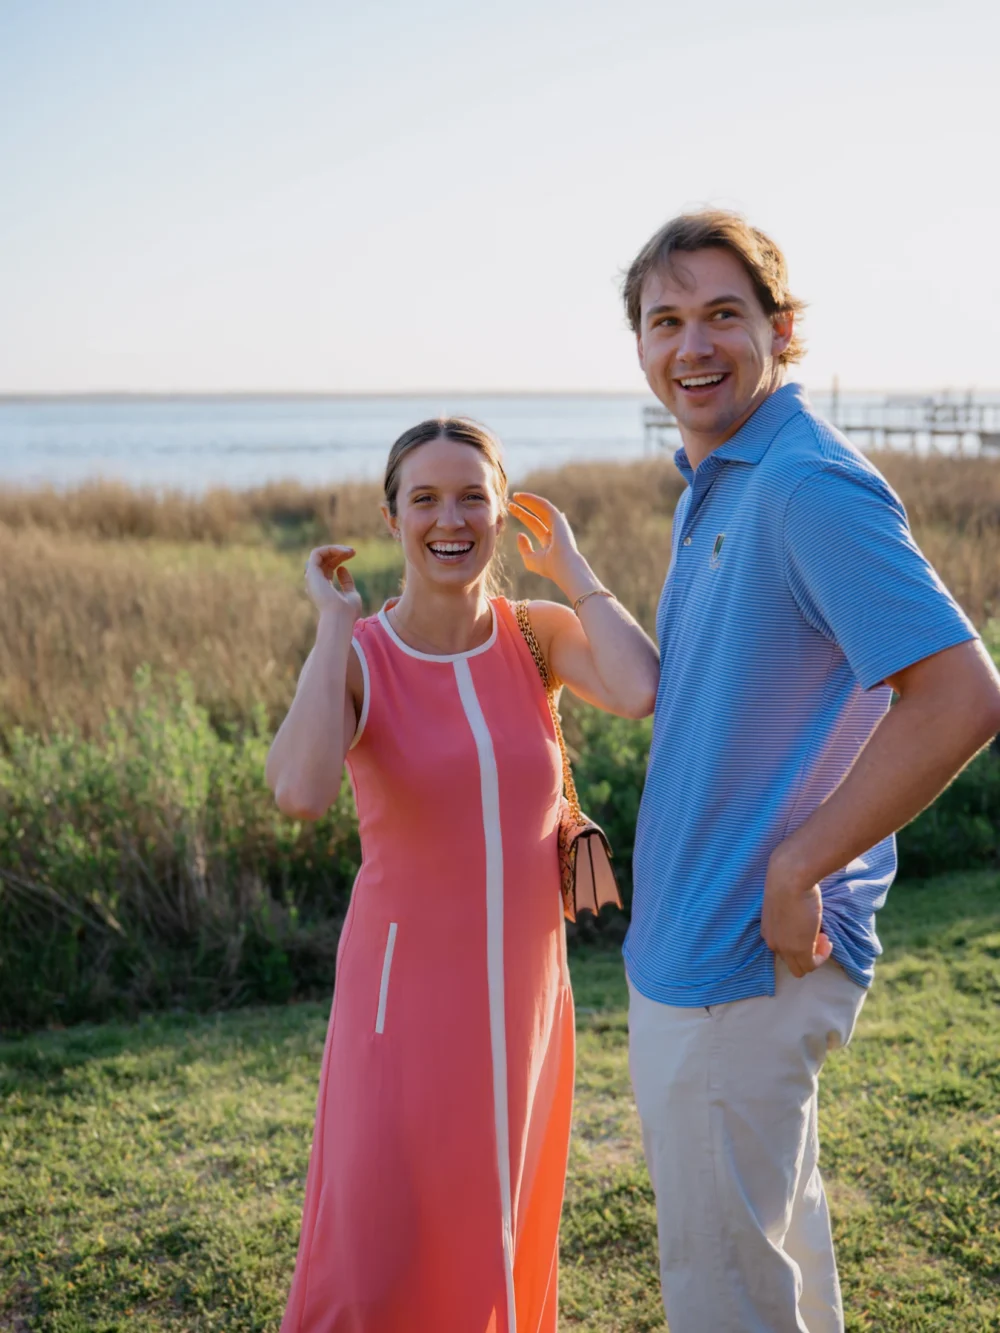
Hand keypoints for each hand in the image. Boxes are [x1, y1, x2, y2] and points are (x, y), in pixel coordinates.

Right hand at [304, 545, 361, 619]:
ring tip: (349, 551)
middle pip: (323, 560)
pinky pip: (316, 553)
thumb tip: (341, 568)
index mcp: (323, 589)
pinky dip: (329, 549)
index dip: (339, 559)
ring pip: (319, 555)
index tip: (353, 554)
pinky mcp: (311, 572)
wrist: (340, 617)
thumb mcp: (351, 595)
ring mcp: (312, 578)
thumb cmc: (347, 611)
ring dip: (334, 549)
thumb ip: (346, 583)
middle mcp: (315, 583)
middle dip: (338, 552)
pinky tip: (342, 551)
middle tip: (353, 551)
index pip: (328, 568)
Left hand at [510, 492, 596, 600]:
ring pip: (541, 508)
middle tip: (510, 503)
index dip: (523, 517)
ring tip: (515, 496)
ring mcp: (558, 524)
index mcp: (550, 541)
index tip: (512, 511)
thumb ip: (524, 548)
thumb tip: (520, 534)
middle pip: (537, 516)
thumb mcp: (530, 559)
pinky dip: (533, 500)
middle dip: (524, 509)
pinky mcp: (558, 518)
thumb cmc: (548, 567)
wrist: (563, 566)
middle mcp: (555, 530)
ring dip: (528, 501)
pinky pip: (544, 505)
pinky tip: (522, 497)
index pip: (535, 525)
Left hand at [760, 855, 831, 977]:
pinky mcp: (800, 950)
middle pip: (790, 961)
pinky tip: (827, 941)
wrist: (789, 878)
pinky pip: (812, 965)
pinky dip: (822, 956)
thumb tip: (801, 918)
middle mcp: (772, 943)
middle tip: (819, 935)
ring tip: (823, 937)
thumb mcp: (784, 903)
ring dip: (815, 955)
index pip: (782, 949)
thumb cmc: (787, 883)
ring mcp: (785, 948)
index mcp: (767, 931)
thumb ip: (789, 915)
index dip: (798, 943)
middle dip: (807, 951)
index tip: (810, 930)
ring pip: (800, 967)